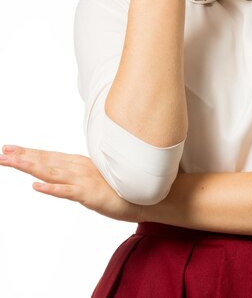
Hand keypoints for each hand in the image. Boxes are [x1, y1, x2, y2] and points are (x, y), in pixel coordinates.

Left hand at [0, 145, 143, 222]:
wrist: (144, 196)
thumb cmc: (119, 187)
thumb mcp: (94, 177)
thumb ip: (77, 173)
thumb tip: (59, 173)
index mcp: (78, 163)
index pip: (48, 156)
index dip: (28, 152)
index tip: (8, 149)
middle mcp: (78, 168)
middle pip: (45, 161)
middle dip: (22, 156)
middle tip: (1, 153)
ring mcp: (83, 180)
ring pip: (52, 172)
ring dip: (31, 167)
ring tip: (11, 162)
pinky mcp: (89, 195)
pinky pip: (67, 192)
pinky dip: (51, 188)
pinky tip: (36, 186)